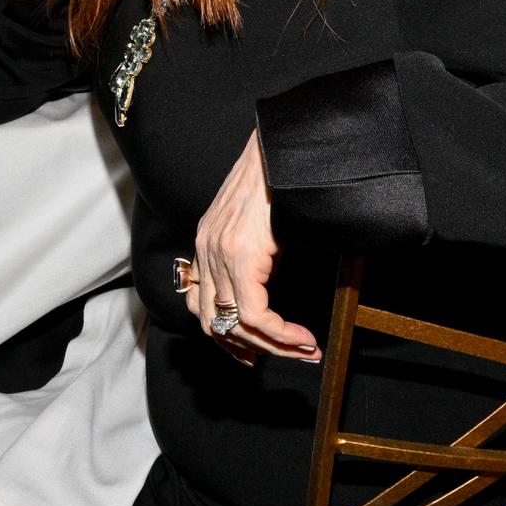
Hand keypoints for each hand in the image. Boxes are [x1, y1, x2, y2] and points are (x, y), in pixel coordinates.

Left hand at [186, 129, 318, 363]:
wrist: (285, 148)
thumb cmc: (279, 177)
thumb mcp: (257, 220)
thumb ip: (253, 251)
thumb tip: (269, 282)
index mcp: (206, 241)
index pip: (201, 305)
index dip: (226, 336)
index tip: (255, 351)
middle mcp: (206, 249)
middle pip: (213, 323)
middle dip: (249, 349)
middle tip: (283, 357)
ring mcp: (219, 254)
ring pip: (235, 324)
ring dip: (273, 347)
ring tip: (304, 351)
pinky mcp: (241, 257)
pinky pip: (255, 314)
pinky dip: (281, 334)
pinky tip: (303, 338)